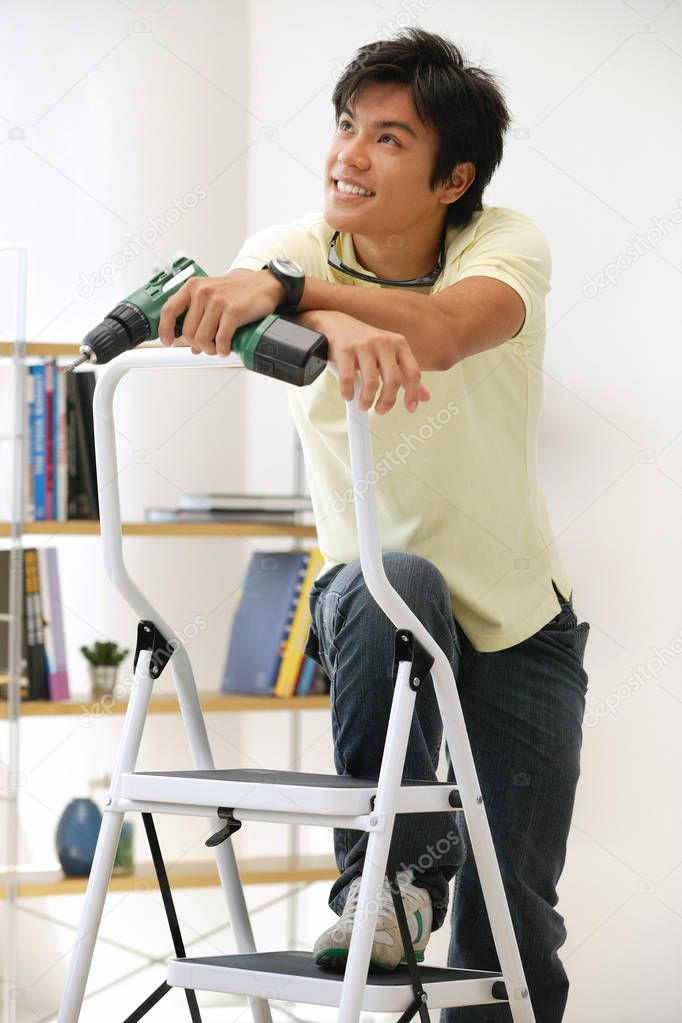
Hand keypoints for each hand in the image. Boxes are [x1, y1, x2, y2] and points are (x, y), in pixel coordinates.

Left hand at [157, 268, 284, 356]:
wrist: (264, 283)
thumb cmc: (238, 290)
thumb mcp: (213, 295)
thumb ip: (199, 316)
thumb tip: (192, 345)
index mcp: (194, 286)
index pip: (169, 310)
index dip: (165, 329)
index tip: (168, 341)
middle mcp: (203, 292)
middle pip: (188, 332)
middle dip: (197, 345)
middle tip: (207, 347)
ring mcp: (218, 301)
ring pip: (202, 338)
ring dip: (210, 349)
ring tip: (217, 348)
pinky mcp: (233, 311)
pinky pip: (220, 340)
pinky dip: (222, 349)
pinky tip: (226, 348)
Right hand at [306, 310, 430, 414]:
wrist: (336, 324)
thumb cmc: (365, 343)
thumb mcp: (389, 355)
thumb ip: (405, 375)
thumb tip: (425, 397)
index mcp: (399, 344)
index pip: (414, 372)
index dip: (413, 393)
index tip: (411, 408)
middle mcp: (384, 342)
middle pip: (393, 381)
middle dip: (387, 402)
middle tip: (381, 410)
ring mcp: (364, 345)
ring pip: (371, 383)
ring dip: (367, 401)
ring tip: (364, 405)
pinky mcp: (345, 349)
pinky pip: (349, 379)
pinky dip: (348, 393)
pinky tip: (349, 395)